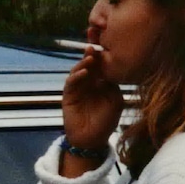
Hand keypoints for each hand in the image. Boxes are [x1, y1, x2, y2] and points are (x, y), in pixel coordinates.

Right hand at [61, 31, 122, 151]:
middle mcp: (90, 82)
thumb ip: (113, 85)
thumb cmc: (106, 121)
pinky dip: (77, 75)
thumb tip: (108, 70)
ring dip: (84, 62)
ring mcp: (78, 88)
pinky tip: (84, 71)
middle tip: (96, 44)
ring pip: (79, 70)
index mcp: (102, 82)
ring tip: (91, 56)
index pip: (102, 65)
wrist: (91, 139)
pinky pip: (71, 82)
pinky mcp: (69, 95)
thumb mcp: (116, 101)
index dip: (103, 55)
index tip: (108, 44)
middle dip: (92, 53)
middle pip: (90, 64)